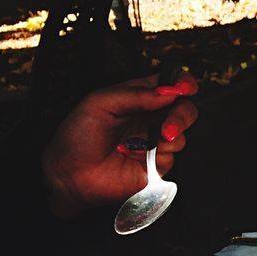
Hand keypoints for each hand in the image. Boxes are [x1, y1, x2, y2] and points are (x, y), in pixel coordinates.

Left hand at [41, 72, 198, 217]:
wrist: (71, 173)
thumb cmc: (78, 136)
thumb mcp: (100, 102)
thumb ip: (135, 94)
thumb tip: (168, 92)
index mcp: (137, 98)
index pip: (168, 84)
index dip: (182, 83)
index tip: (185, 88)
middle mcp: (149, 119)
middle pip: (184, 110)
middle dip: (181, 117)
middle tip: (167, 128)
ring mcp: (154, 142)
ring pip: (180, 137)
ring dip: (164, 140)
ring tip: (136, 145)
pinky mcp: (156, 166)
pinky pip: (170, 159)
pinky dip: (154, 158)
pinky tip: (133, 157)